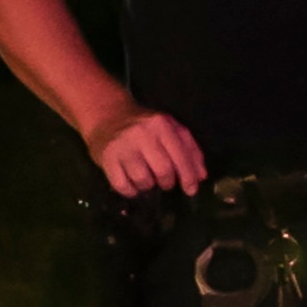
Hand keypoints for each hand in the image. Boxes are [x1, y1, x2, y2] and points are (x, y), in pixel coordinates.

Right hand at [82, 100, 205, 197]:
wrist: (108, 115)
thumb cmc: (144, 126)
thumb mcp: (171, 129)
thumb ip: (190, 150)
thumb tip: (201, 176)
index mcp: (161, 124)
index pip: (180, 157)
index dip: (188, 177)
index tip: (191, 190)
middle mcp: (141, 134)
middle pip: (163, 171)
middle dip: (167, 183)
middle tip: (165, 182)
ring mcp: (121, 146)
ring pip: (143, 181)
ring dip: (148, 186)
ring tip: (146, 179)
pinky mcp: (105, 158)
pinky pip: (122, 186)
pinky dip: (131, 191)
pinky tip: (132, 184)